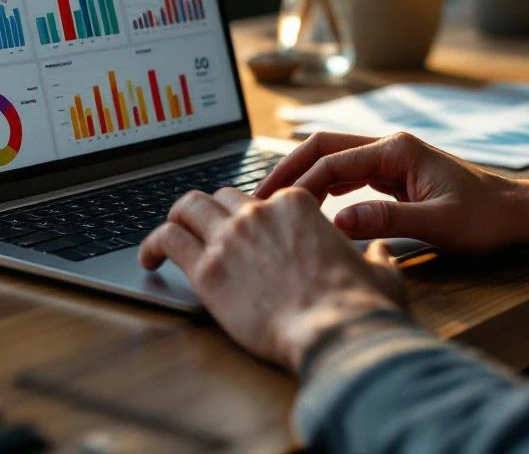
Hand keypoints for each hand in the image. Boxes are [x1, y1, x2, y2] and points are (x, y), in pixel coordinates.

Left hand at [139, 187, 405, 371]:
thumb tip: (378, 249)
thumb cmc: (360, 307)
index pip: (261, 196)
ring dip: (177, 218)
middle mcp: (258, 212)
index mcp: (296, 205)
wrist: (336, 332)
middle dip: (212, 213)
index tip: (247, 231)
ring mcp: (230, 237)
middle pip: (221, 197)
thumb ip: (374, 255)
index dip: (252, 213)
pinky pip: (167, 239)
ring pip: (187, 207)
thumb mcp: (379, 272)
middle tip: (204, 231)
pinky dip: (152, 244)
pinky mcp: (207, 268)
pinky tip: (148, 259)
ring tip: (167, 236)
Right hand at [255, 131, 528, 253]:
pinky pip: (345, 174)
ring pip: (331, 159)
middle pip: (322, 148)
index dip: (299, 182)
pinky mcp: (390, 173)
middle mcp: (387, 146)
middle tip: (258, 198)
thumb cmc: (485, 217)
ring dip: (301, 177)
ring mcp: (388, 158)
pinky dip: (321, 186)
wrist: (517, 214)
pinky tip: (306, 205)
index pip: (333, 161)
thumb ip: (388, 221)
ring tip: (273, 203)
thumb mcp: (438, 224)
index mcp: (396, 150)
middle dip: (288, 170)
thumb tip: (337, 222)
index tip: (271, 205)